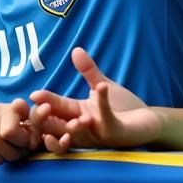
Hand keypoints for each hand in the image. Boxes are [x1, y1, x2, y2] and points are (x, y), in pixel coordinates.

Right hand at [0, 99, 41, 166]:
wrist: (8, 129)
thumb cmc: (27, 133)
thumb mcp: (37, 129)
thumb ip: (40, 120)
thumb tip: (46, 108)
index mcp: (15, 106)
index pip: (9, 132)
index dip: (21, 143)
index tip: (29, 143)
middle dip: (10, 152)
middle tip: (19, 151)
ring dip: (0, 156)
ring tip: (9, 153)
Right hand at [29, 48, 160, 152]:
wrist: (150, 120)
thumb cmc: (124, 107)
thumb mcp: (101, 86)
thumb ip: (88, 71)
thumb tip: (75, 49)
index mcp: (77, 115)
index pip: (54, 111)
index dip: (43, 104)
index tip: (32, 94)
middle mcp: (83, 128)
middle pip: (55, 128)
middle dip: (45, 119)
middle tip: (42, 106)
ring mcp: (98, 133)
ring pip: (75, 133)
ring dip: (69, 122)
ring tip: (62, 107)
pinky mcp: (114, 133)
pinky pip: (105, 121)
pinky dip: (102, 102)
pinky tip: (101, 86)